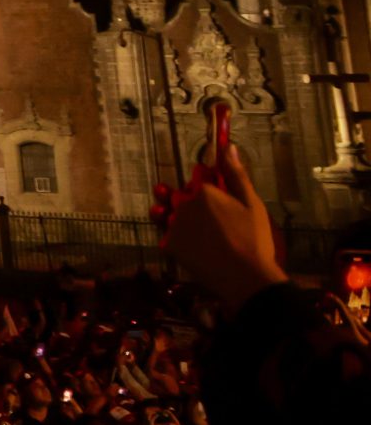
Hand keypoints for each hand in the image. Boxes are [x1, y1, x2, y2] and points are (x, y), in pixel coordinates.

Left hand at [160, 143, 283, 310]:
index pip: (198, 178)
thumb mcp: (251, 203)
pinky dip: (179, 239)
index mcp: (203, 191)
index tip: (215, 191)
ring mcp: (174, 225)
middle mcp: (183, 204)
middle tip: (211, 217)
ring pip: (173, 215)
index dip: (206, 183)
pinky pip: (170, 236)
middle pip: (182, 196)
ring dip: (179, 218)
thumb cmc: (254, 239)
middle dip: (191, 201)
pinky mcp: (170, 245)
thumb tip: (227, 147)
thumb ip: (235, 174)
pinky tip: (195, 247)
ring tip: (195, 228)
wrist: (246, 277)